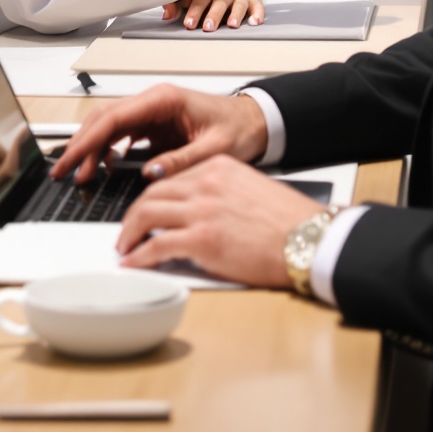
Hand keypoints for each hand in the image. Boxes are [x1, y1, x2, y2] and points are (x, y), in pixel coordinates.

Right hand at [47, 84, 268, 184]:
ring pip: (109, 126)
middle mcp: (154, 101)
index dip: (88, 140)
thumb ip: (182, 161)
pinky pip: (122, 134)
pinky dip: (108, 150)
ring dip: (92, 149)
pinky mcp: (155, 124)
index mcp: (164, 100)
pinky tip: (104, 168)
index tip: (71, 159)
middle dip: (81, 144)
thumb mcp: (216, 150)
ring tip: (82, 175)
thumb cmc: (240, 129)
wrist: (256, 122)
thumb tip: (152, 172)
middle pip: (104, 118)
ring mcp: (153, 111)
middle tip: (64, 170)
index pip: (114, 117)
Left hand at [117, 155, 321, 286]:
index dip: (154, 197)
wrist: (308, 239)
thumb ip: (222, 194)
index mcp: (219, 167)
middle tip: (128, 230)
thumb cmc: (289, 222)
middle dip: (134, 214)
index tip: (148, 210)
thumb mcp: (252, 190)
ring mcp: (202, 211)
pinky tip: (132, 263)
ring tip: (124, 247)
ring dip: (129, 233)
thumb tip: (199, 212)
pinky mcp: (201, 240)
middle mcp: (206, 184)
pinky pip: (156, 246)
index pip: (173, 178)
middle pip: (153, 193)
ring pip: (146, 215)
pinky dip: (138, 256)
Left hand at [163, 0, 262, 31]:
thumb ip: (175, 3)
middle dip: (213, 14)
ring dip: (236, 13)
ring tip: (231, 25)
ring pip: (238, 2)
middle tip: (208, 28)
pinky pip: (257, 5)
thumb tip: (167, 16)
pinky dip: (258, 13)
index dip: (194, 9)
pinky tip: (255, 22)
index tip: (188, 23)